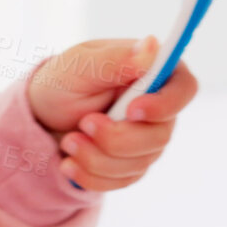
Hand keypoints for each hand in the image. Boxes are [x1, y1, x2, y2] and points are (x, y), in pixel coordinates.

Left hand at [27, 36, 198, 190]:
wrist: (42, 117)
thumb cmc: (61, 82)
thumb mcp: (79, 65)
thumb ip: (114, 60)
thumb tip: (151, 45)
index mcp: (153, 71)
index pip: (184, 89)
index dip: (165, 105)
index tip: (131, 111)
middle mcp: (158, 106)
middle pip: (161, 135)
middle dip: (116, 138)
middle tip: (83, 124)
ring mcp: (147, 138)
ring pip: (140, 163)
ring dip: (97, 158)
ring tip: (68, 142)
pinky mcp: (132, 164)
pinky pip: (123, 181)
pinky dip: (92, 175)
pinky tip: (70, 163)